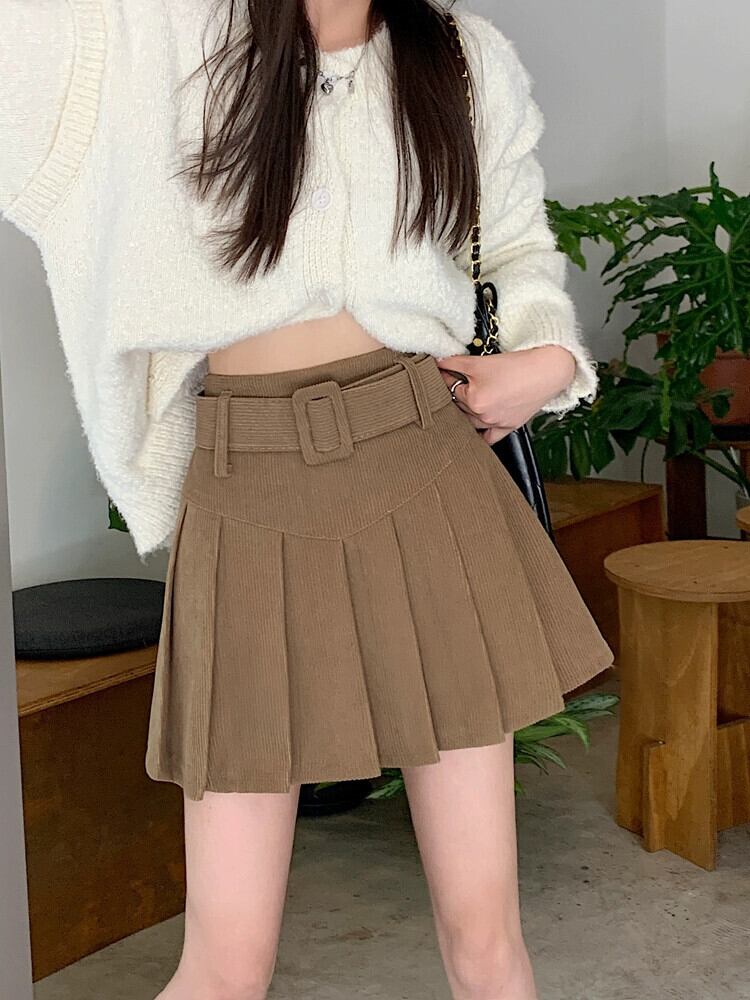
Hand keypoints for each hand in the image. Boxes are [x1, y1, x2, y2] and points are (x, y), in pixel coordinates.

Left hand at [436, 345, 576, 445]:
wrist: (547, 371)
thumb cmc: (518, 366)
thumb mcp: (480, 361)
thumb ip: (454, 362)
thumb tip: (436, 362)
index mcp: (474, 399)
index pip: (449, 389)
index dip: (445, 377)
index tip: (443, 373)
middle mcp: (484, 415)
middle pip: (459, 406)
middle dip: (456, 393)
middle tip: (456, 382)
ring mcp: (496, 424)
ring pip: (470, 422)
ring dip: (466, 412)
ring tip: (467, 400)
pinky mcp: (508, 427)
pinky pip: (489, 439)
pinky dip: (481, 436)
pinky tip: (473, 434)